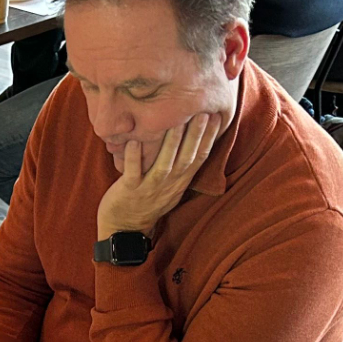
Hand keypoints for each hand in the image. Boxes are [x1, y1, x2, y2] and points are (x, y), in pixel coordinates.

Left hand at [96, 114, 218, 241]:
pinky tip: (133, 141)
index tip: (218, 116)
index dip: (210, 138)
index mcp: (180, 182)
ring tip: (176, 122)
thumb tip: (192, 139)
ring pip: (164, 165)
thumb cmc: (146, 202)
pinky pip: (133, 173)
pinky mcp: (129, 191)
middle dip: (196, 136)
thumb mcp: (171, 187)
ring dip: (171, 144)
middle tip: (202, 112)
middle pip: (186, 159)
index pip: (199, 158)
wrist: (124, 229)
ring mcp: (149, 188)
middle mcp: (168, 185)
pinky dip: (133, 158)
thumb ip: (180, 166)